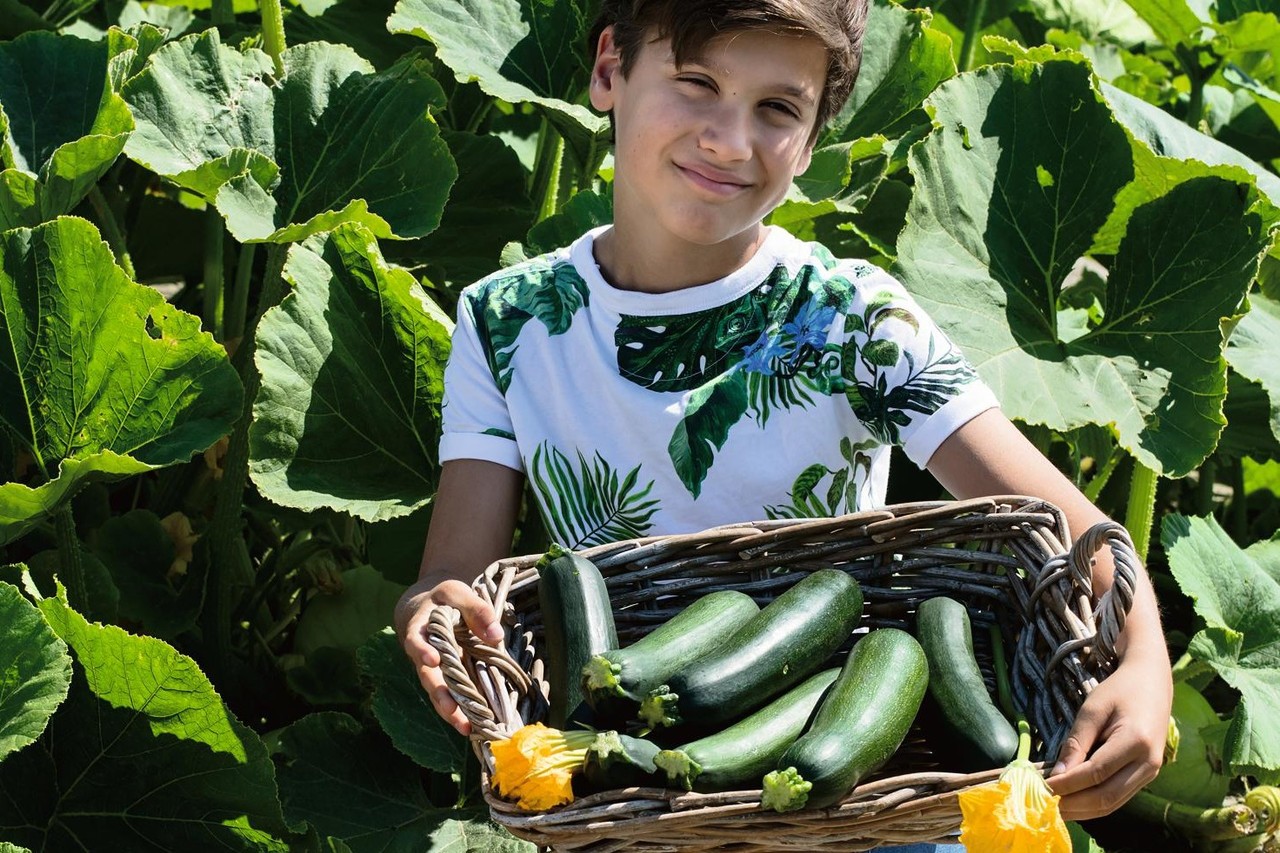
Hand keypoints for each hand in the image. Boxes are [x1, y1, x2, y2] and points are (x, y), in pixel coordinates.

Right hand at [395, 577, 504, 736]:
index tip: (433, 659)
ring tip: (465, 727)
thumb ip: (476, 610)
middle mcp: (422, 653)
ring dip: (449, 711)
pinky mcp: (444, 677)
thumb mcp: (457, 593)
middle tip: (451, 709)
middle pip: (427, 676)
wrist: (428, 606)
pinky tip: (472, 726)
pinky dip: (460, 711)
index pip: (416, 641)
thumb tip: (495, 636)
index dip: (422, 651)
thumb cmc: (443, 599)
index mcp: (420, 628)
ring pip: (437, 692)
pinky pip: (449, 696)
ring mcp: (433, 669)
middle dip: (439, 693)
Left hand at [1047, 653, 1171, 818]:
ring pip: (1113, 803)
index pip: (1096, 773)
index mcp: (1136, 741)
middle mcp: (1148, 763)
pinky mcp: (1146, 776)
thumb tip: (1057, 774)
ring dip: (1082, 810)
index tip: (1040, 787)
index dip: (1067, 784)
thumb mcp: (1092, 709)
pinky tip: (1072, 802)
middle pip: (1106, 796)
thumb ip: (1076, 742)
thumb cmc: (1119, 691)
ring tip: (1053, 809)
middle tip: (1043, 806)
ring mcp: (1150, 773)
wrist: (1151, 683)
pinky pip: (1118, 797)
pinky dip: (1094, 803)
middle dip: (1073, 804)